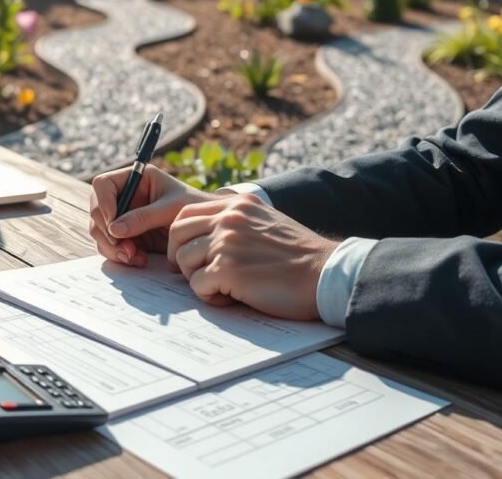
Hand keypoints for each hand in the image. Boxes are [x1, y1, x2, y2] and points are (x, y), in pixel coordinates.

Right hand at [89, 166, 227, 265]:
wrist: (205, 228)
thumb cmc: (194, 208)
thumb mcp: (170, 209)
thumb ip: (143, 217)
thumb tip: (115, 229)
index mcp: (135, 179)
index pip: (102, 184)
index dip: (102, 203)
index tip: (113, 223)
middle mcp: (124, 196)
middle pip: (96, 211)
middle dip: (106, 232)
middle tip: (124, 248)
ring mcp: (123, 216)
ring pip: (100, 231)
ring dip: (112, 247)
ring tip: (133, 257)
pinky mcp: (127, 235)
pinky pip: (111, 246)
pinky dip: (120, 255)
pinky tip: (138, 260)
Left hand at [166, 194, 338, 320]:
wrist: (325, 273)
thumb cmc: (297, 256)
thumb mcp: (264, 221)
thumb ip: (236, 221)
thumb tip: (204, 234)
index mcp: (237, 204)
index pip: (186, 212)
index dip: (181, 237)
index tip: (189, 255)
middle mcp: (229, 218)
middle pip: (177, 234)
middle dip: (180, 258)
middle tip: (196, 275)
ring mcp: (227, 242)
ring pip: (184, 260)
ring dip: (197, 279)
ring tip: (223, 287)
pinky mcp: (228, 268)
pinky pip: (197, 285)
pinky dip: (211, 296)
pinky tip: (233, 297)